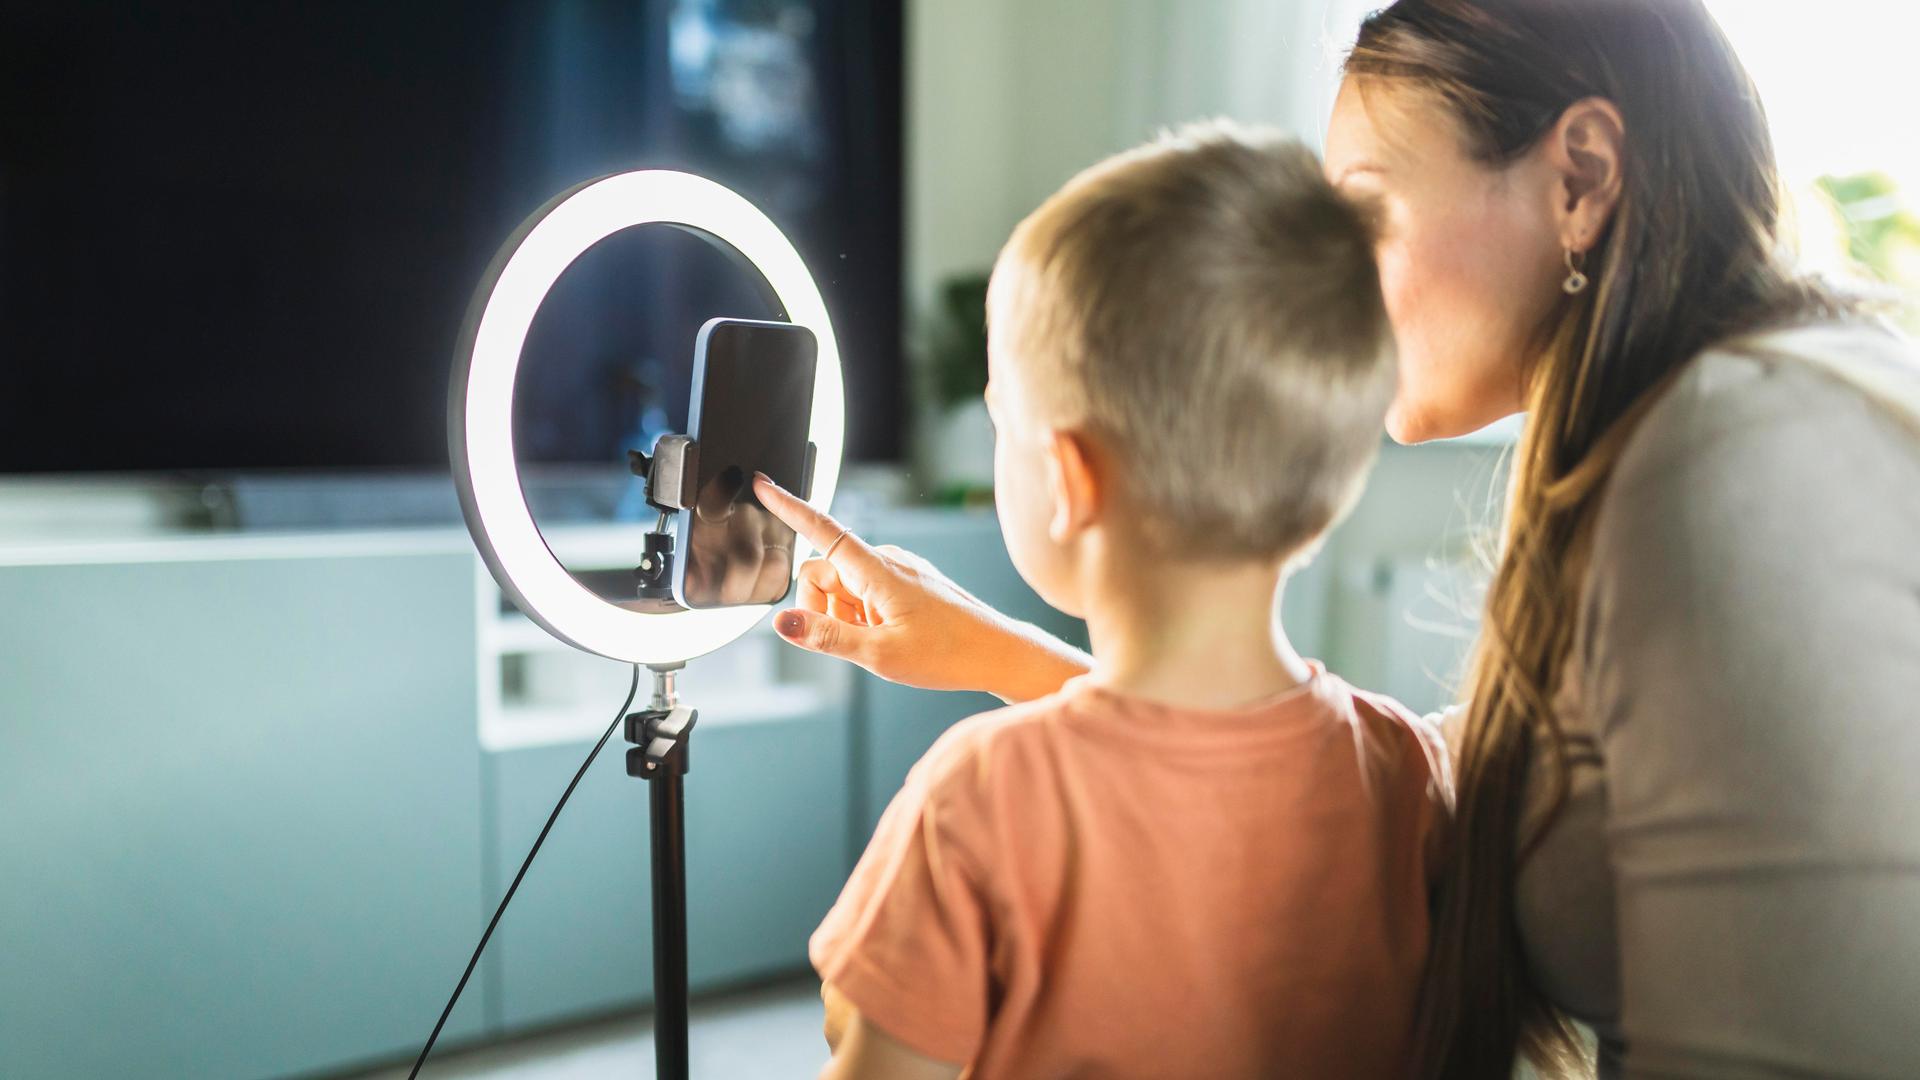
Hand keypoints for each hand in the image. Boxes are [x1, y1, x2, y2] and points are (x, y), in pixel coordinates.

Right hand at [752, 474, 1089, 700]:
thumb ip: (825, 637)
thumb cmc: (948, 653)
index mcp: (877, 569)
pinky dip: (863, 617)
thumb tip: (781, 623)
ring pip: (841, 588)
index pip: (821, 529)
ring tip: (881, 639)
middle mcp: (885, 560)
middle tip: (857, 638)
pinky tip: (891, 636)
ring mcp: (897, 570)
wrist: (998, 654)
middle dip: (822, 607)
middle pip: (822, 573)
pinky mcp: (906, 582)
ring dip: (845, 616)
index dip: (788, 507)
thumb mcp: (879, 654)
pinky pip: (863, 594)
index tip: (763, 484)